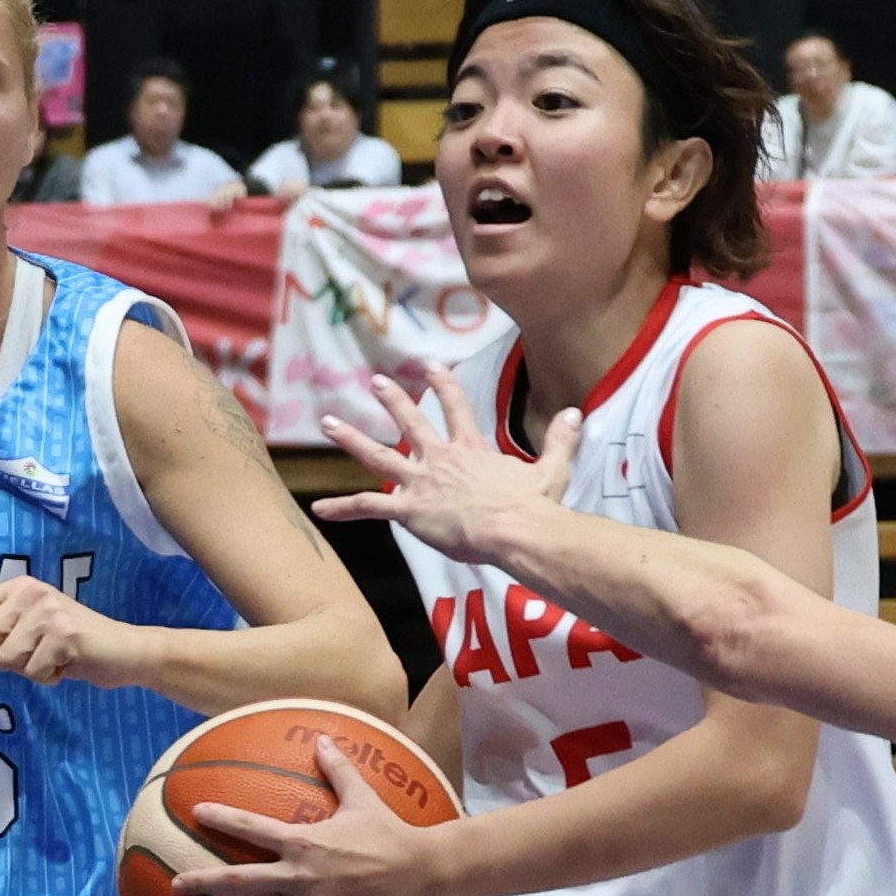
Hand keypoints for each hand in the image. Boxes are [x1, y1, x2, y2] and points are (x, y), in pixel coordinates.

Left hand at [0, 572, 124, 687]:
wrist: (125, 649)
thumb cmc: (73, 643)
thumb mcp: (31, 627)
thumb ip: (0, 631)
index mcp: (19, 587)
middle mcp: (31, 593)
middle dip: (1, 659)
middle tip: (31, 658)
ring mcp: (48, 613)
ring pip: (5, 659)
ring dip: (27, 670)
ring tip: (52, 659)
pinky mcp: (63, 636)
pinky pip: (32, 672)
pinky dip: (47, 677)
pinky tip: (66, 665)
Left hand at [175, 743, 452, 895]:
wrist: (421, 869)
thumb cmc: (389, 832)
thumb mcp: (361, 797)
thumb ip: (338, 769)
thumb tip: (325, 737)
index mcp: (303, 841)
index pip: (253, 827)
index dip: (223, 818)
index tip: (196, 811)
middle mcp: (301, 874)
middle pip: (243, 879)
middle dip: (206, 881)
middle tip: (176, 885)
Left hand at [307, 356, 574, 563]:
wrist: (513, 529)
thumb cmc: (533, 505)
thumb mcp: (552, 468)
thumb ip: (562, 439)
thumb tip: (577, 412)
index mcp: (472, 449)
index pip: (457, 407)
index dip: (445, 385)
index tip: (433, 366)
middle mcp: (441, 459)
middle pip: (412, 422)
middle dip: (393, 400)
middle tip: (376, 382)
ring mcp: (421, 482)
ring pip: (378, 455)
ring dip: (352, 438)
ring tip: (329, 422)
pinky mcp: (409, 510)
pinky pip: (369, 507)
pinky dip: (343, 508)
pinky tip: (318, 508)